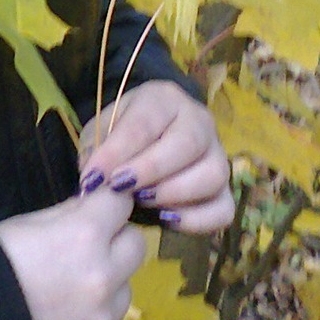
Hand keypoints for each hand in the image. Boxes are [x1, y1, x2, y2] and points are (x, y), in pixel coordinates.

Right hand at [0, 187, 146, 319]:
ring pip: (125, 289)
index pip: (121, 203)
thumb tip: (92, 206)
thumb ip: (68, 213)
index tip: (99, 209)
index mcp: (85, 235)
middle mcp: (104, 276)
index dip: (108, 204)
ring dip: (107, 284)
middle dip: (117, 241)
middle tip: (89, 249)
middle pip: (136, 245)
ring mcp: (103, 318)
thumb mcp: (26, 224)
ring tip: (69, 291)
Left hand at [81, 80, 234, 234]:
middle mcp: (199, 121)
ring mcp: (217, 155)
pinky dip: (198, 220)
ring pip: (213, 175)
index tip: (94, 178)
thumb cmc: (121, 135)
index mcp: (164, 99)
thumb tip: (96, 180)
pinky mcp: (225, 190)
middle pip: (187, 143)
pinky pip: (224, 209)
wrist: (146, 144)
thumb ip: (96, 150)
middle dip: (150, 169)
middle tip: (119, 188)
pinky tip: (166, 220)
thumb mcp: (101, 131)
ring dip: (174, 193)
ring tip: (142, 201)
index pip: (144, 122)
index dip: (117, 152)